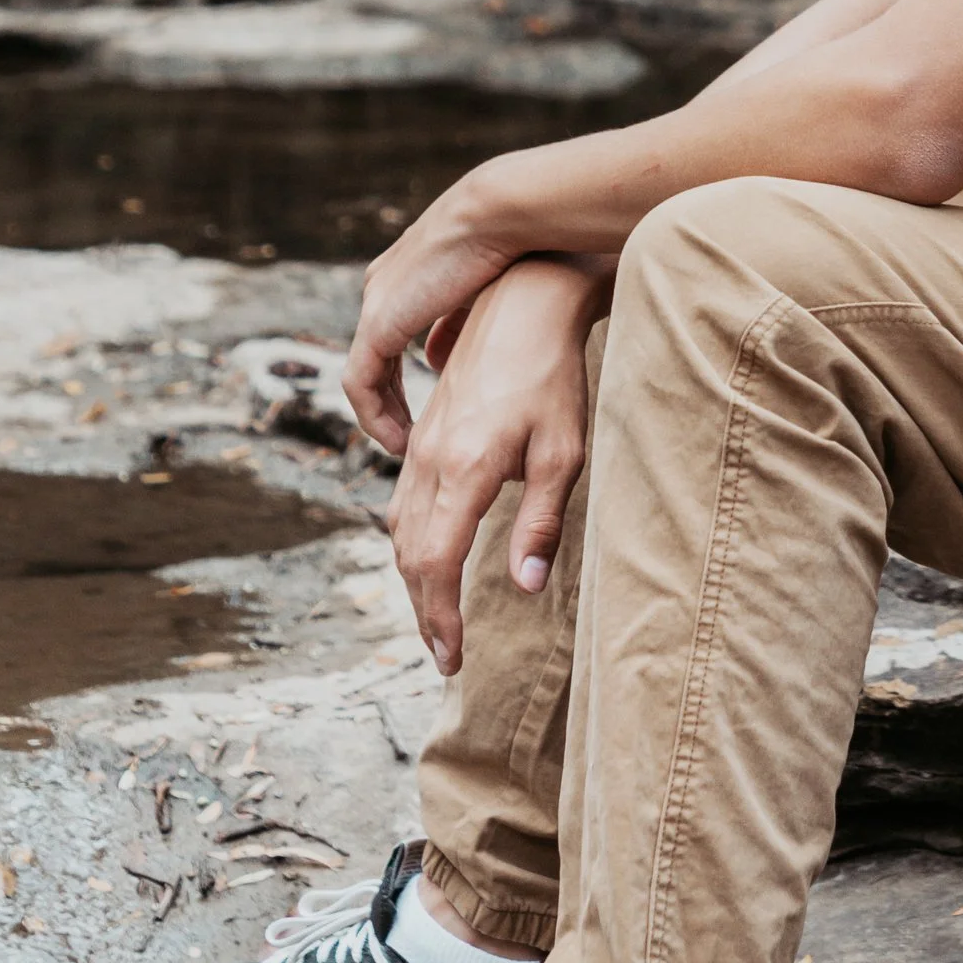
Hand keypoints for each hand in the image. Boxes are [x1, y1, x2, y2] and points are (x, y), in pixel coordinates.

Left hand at [345, 167, 525, 457]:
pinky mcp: (378, 322)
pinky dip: (377, 417)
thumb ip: (462, 322)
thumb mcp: (488, 288)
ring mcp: (376, 305)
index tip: (431, 408)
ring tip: (408, 449)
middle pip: (377, 357)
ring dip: (384, 416)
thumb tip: (447, 360)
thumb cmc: (518, 242)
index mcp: (407, 276)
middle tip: (414, 438)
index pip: (393, 335)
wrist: (503, 214)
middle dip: (393, 401)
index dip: (407, 376)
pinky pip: (361, 384)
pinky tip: (402, 441)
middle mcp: (382, 289)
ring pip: (365, 376)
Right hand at [384, 259, 602, 675]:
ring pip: (399, 529)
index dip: (440, 618)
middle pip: (409, 555)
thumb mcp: (563, 453)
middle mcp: (430, 461)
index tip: (453, 658)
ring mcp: (421, 445)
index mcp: (463, 470)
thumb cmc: (553, 376)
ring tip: (437, 616)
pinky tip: (429, 555)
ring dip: (413, 580)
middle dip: (424, 611)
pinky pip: (403, 501)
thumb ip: (541, 523)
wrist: (523, 304)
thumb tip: (525, 587)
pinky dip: (410, 542)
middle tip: (444, 654)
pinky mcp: (424, 433)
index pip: (435, 564)